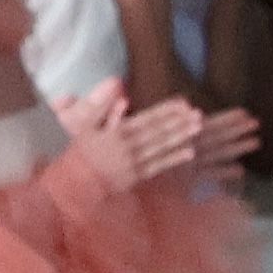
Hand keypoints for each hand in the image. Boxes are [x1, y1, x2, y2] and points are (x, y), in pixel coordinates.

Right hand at [57, 88, 239, 190]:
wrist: (73, 185)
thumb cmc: (78, 153)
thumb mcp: (84, 126)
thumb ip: (101, 106)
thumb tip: (118, 87)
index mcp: (116, 133)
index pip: (147, 119)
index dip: (166, 110)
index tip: (183, 102)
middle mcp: (128, 148)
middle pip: (159, 132)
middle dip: (179, 122)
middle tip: (199, 114)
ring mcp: (133, 164)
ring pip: (161, 148)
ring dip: (181, 137)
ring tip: (199, 128)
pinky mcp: (135, 178)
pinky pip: (158, 167)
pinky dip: (174, 159)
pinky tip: (190, 153)